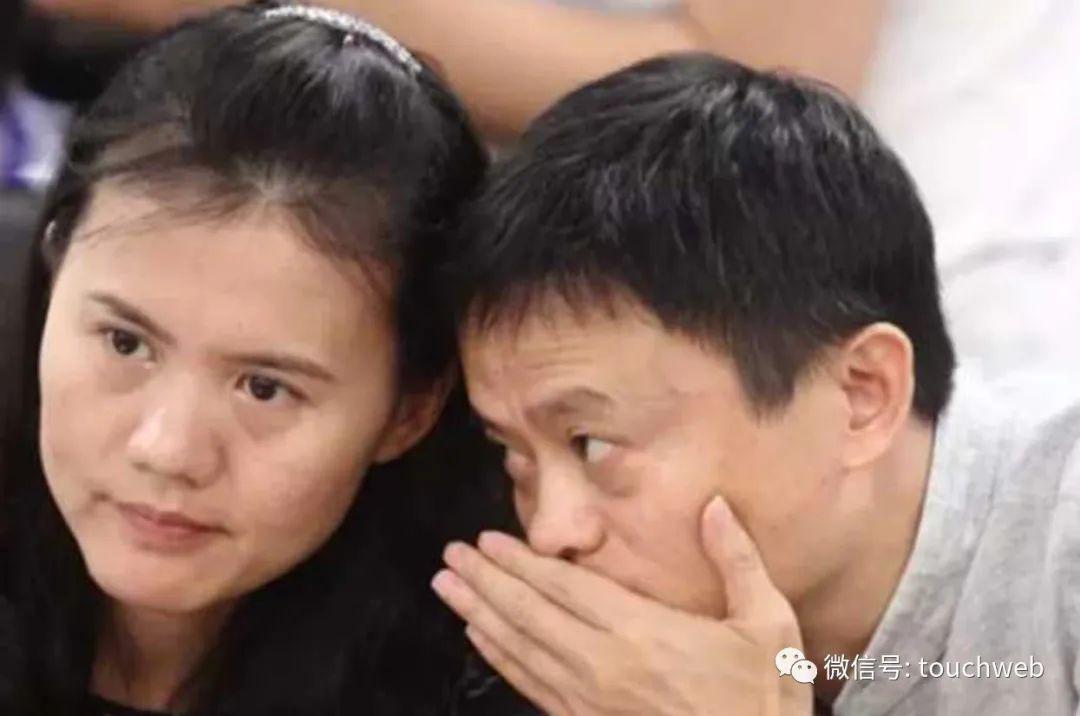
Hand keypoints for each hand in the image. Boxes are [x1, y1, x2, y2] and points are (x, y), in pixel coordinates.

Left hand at [432, 495, 812, 715]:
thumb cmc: (762, 696)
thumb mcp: (769, 623)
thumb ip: (737, 560)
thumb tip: (714, 504)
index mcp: (642, 631)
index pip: (564, 587)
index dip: (520, 562)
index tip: (486, 540)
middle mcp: (604, 663)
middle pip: (528, 614)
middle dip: (484, 582)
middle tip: (450, 557)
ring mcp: (590, 699)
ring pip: (519, 649)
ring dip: (479, 615)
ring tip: (448, 589)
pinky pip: (531, 686)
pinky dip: (499, 658)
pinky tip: (480, 638)